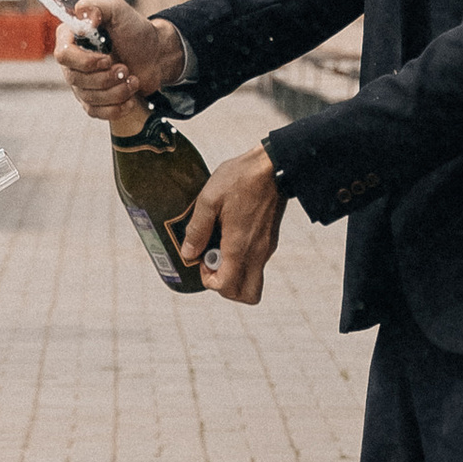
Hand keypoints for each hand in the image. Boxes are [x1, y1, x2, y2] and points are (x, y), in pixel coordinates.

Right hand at [55, 0, 181, 117]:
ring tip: (133, 80)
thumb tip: (84, 22)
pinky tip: (130, 98)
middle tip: (126, 68)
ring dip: (116, 91)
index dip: (84, 61)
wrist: (156, 54)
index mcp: (71, 38)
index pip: (62, 55)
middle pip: (75, 79)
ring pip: (88, 97)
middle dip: (106, 78)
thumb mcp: (118, 10)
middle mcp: (72, 62)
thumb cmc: (135, 31)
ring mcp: (81, 83)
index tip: (108, 58)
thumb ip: (97, 7)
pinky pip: (96, 112)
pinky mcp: (93, 100)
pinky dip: (116, 108)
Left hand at [181, 146, 283, 304]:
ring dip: (234, 274)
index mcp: (240, 246)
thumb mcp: (210, 199)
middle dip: (226, 287)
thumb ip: (197, 229)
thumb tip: (189, 253)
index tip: (202, 259)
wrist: (273, 165)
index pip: (228, 288)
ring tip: (220, 246)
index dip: (210, 282)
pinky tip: (230, 235)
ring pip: (253, 281)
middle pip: (246, 295)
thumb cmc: (240, 179)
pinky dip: (242, 261)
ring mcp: (266, 248)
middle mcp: (257, 253)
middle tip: (213, 261)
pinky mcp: (270, 241)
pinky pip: (256, 264)